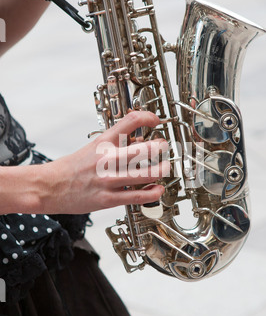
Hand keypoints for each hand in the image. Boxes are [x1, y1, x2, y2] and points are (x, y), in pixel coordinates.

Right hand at [39, 111, 169, 214]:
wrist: (49, 186)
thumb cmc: (71, 168)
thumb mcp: (93, 147)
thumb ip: (115, 144)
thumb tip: (138, 141)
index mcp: (102, 142)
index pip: (130, 121)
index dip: (147, 117)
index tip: (155, 120)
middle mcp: (107, 159)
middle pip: (144, 149)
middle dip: (161, 147)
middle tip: (165, 147)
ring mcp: (108, 179)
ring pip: (145, 174)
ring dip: (161, 170)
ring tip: (166, 168)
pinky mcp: (108, 199)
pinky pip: (136, 196)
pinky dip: (151, 193)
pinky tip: (158, 190)